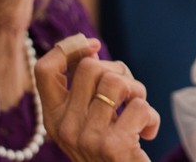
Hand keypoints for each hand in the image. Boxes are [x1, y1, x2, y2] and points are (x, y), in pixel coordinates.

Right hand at [35, 36, 159, 160]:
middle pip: (92, 67)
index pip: (44, 69)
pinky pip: (139, 106)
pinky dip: (152, 117)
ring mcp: (86, 137)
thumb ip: (86, 91)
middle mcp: (63, 127)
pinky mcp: (111, 146)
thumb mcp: (88, 121)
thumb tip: (92, 51)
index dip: (70, 48)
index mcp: (53, 118)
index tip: (94, 46)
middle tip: (128, 94)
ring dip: (138, 92)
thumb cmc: (110, 149)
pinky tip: (147, 133)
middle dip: (121, 71)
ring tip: (138, 111)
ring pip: (117, 82)